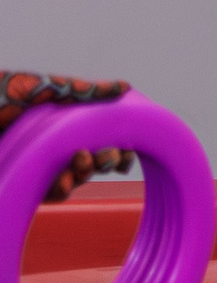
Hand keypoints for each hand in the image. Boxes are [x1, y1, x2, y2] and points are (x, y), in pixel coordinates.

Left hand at [2, 73, 135, 200]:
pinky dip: (63, 189)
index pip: (99, 140)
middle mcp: (51, 146)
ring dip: (85, 175)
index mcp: (61, 124)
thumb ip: (81, 90)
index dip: (117, 148)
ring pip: (74, 181)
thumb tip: (124, 87)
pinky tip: (65, 179)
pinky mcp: (23, 181)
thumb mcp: (42, 87)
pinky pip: (50, 195)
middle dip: (106, 162)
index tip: (127, 149)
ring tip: (82, 162)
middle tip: (109, 157)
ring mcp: (37, 165)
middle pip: (92, 162)